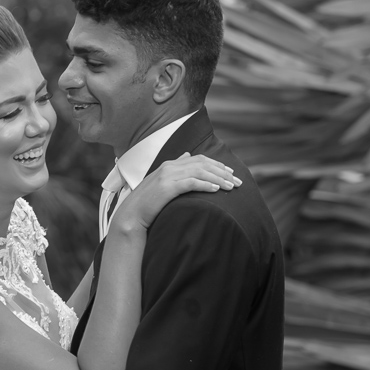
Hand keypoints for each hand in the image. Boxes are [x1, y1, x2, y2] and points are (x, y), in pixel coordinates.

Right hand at [114, 153, 240, 232]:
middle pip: (203, 164)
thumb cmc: (147, 203)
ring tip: (231, 187)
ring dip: (218, 179)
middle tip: (238, 182)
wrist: (131, 215)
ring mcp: (167, 176)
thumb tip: (187, 155)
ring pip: (200, 172)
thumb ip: (175, 168)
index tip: (230, 173)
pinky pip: (191, 183)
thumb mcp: (161, 182)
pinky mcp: (166, 187)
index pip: (199, 159)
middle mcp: (169, 167)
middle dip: (223, 172)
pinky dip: (205, 184)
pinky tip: (216, 189)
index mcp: (169, 164)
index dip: (217, 164)